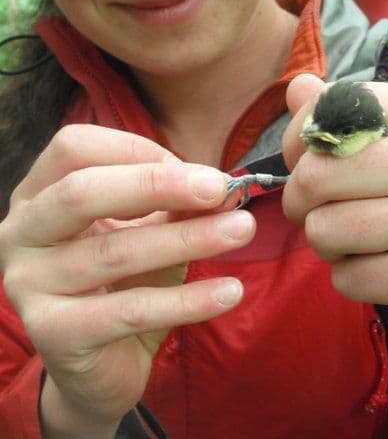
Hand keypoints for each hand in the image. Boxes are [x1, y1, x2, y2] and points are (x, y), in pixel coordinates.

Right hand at [0, 125, 254, 434]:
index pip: (74, 147)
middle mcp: (21, 233)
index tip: (193, 172)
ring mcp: (29, 284)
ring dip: (188, 238)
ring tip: (241, 230)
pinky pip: (130, 310)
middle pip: (82, 191)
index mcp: (38, 193)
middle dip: (159, 184)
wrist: (102, 363)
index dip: (138, 153)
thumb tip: (221, 183)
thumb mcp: (148, 228)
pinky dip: (187, 300)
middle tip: (220, 189)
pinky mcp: (53, 333)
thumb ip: (173, 201)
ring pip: (115, 252)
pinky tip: (230, 291)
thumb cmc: (125, 281)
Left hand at [282, 75, 387, 356]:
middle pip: (317, 174)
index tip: (310, 160)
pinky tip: (381, 271)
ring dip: (326, 243)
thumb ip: (355, 113)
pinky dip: (351, 279)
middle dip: (300, 200)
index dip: (302, 138)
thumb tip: (298, 87)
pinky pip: (347, 278)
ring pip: (324, 230)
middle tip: (318, 210)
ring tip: (356, 241)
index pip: (335, 107)